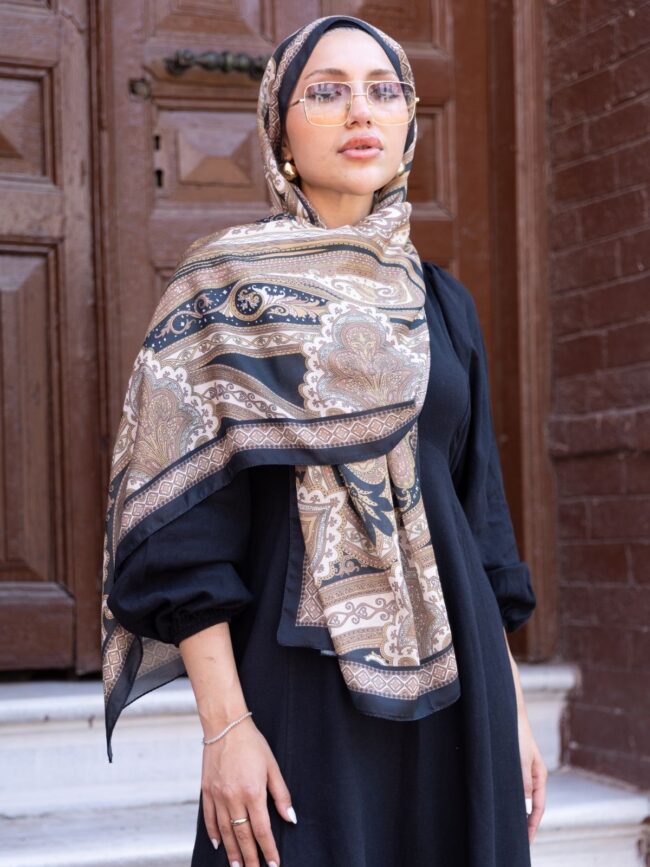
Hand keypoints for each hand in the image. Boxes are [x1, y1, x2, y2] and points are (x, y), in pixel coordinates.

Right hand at [201, 717, 295, 866]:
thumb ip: (281, 794)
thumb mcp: (272, 766)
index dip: (268, 849)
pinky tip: (218, 844)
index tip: (273, 863)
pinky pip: (209, 818)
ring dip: (232, 851)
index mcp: (252, 792)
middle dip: (250, 858)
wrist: (225, 725)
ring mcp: (218, 795)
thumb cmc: (251, 743)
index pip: (261, 829)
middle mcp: (233, 797)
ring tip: (237, 865)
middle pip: (242, 836)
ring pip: (225, 831)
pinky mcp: (206, 790)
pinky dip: (214, 833)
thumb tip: (290, 818)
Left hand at [517, 707, 546, 844]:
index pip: (538, 808)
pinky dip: (512, 800)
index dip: (533, 825)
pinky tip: (503, 806)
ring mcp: (524, 772)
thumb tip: (526, 802)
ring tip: (510, 829)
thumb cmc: (517, 733)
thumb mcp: (521, 757)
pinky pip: (514, 788)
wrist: (509, 713)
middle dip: (527, 824)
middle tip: (519, 841)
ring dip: (518, 813)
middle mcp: (533, 776)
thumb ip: (524, 779)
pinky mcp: (513, 767)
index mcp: (539, 776)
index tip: (527, 841)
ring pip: (522, 798)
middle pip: (532, 806)